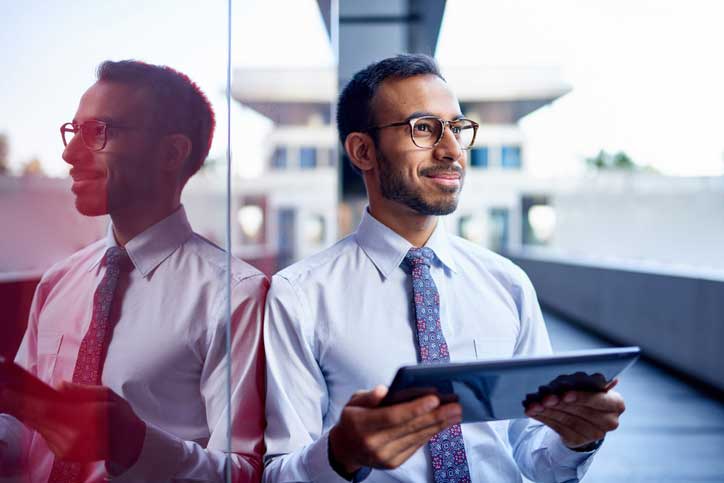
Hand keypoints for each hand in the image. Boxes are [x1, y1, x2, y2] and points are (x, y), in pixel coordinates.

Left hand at [0, 382, 145, 468]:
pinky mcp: (63, 454)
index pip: (50, 408)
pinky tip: (33, 412)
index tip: (12, 391)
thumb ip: (83, 390)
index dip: (29, 400)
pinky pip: (46, 434)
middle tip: (5, 392)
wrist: (129, 445)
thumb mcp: (108, 394)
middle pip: (40, 418)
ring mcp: (67, 447)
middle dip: (22, 405)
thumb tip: (59, 386)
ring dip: (28, 413)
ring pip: (40, 426)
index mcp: (88, 417)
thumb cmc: (120, 416)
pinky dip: (40, 423)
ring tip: (15, 398)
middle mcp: (75, 436)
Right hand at [329, 385, 461, 474]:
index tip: (434, 398)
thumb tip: (384, 390)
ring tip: (455, 413)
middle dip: (435, 416)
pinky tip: (442, 424)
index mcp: (361, 424)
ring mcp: (384, 456)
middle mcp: (373, 443)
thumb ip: (369, 396)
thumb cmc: (353, 419)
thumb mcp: (354, 402)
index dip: (414, 408)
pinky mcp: (393, 463)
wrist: (346, 449)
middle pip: (410, 428)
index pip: (392, 417)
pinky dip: (430, 433)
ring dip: (438, 425)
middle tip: (455, 406)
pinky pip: (416, 446)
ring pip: (416, 438)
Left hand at [524, 379, 624, 448]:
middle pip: (581, 411)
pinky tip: (533, 412)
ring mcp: (594, 433)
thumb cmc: (585, 391)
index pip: (599, 400)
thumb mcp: (587, 383)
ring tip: (534, 405)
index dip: (581, 397)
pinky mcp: (578, 440)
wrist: (585, 415)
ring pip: (567, 420)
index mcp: (615, 403)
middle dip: (560, 403)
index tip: (565, 394)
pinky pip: (559, 429)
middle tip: (544, 398)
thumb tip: (573, 378)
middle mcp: (609, 421)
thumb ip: (585, 380)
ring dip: (548, 411)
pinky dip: (544, 418)